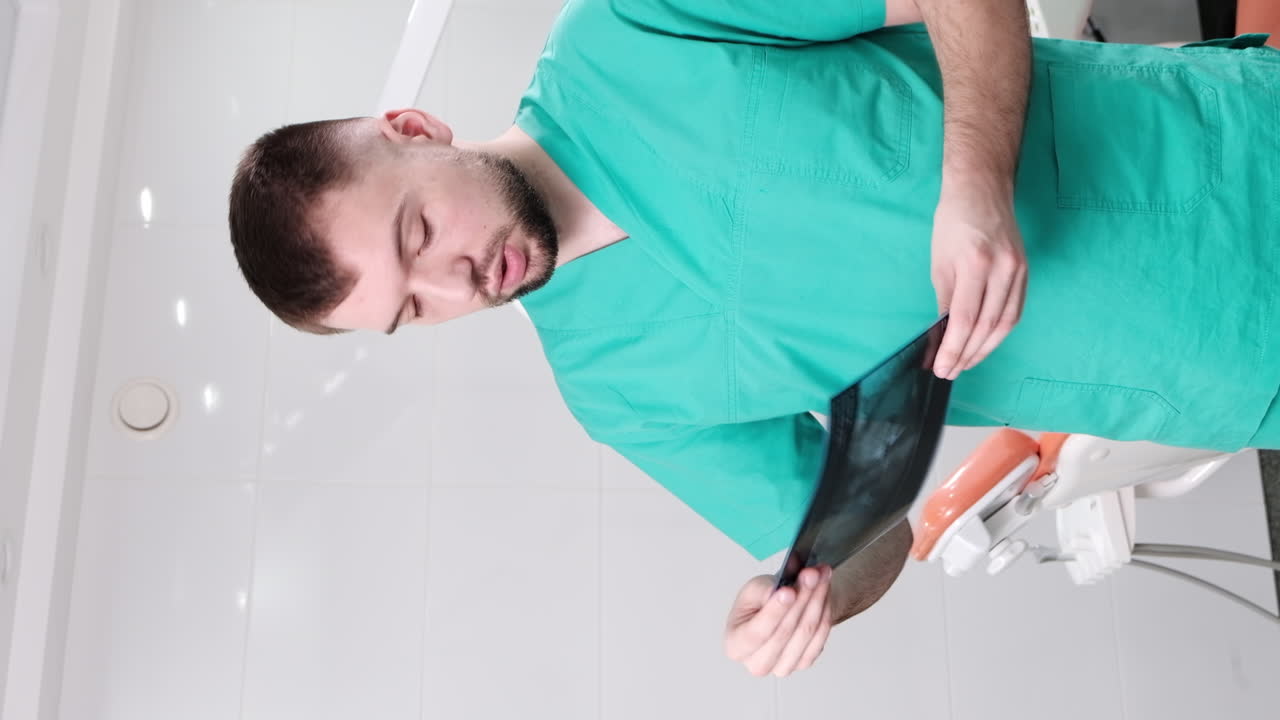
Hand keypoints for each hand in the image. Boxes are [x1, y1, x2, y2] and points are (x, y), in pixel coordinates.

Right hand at [724, 566, 833, 677]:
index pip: (757, 632)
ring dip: (817, 600)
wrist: (778, 612)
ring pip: (806, 632)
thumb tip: (776, 591)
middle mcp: (758, 662)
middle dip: (801, 598)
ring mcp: (782, 667)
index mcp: (736, 645)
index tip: (788, 591)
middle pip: (785, 632)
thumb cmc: (758, 604)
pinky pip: (820, 636)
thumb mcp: (752, 591)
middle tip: (811, 574)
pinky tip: (824, 593)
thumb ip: (761, 590)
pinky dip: (824, 611)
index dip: (774, 612)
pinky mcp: (804, 663)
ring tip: (821, 577)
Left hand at [930, 185, 1026, 379]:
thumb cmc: (954, 222)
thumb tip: (943, 336)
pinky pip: (1015, 311)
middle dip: (967, 354)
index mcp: (975, 264)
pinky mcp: (1026, 271)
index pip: (965, 319)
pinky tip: (985, 343)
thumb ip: (945, 301)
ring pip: (1005, 324)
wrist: (982, 190)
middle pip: (987, 326)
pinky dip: (1000, 332)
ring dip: (985, 349)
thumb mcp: (940, 262)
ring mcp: (1018, 270)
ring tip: (966, 363)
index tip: (941, 367)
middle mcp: (1002, 269)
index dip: (953, 349)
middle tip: (950, 371)